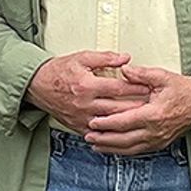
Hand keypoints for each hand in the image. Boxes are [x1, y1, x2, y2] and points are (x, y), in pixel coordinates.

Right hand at [25, 51, 150, 133]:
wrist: (37, 85)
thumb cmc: (60, 70)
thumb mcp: (83, 57)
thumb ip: (106, 58)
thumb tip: (126, 58)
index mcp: (87, 85)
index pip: (118, 88)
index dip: (136, 88)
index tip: (150, 88)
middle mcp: (84, 103)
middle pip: (117, 108)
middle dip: (137, 107)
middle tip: (153, 105)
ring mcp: (80, 117)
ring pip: (109, 122)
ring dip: (127, 120)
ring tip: (143, 117)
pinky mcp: (76, 125)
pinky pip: (97, 132)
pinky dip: (111, 132)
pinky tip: (124, 130)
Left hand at [84, 65, 190, 154]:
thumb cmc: (183, 90)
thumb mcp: (163, 77)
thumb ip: (142, 74)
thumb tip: (124, 70)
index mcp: (154, 113)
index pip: (124, 121)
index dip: (106, 123)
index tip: (93, 121)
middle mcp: (155, 130)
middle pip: (123, 139)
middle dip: (103, 138)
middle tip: (89, 135)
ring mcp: (158, 139)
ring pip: (128, 148)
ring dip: (110, 147)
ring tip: (96, 144)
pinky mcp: (160, 143)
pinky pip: (137, 151)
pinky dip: (122, 151)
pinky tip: (114, 148)